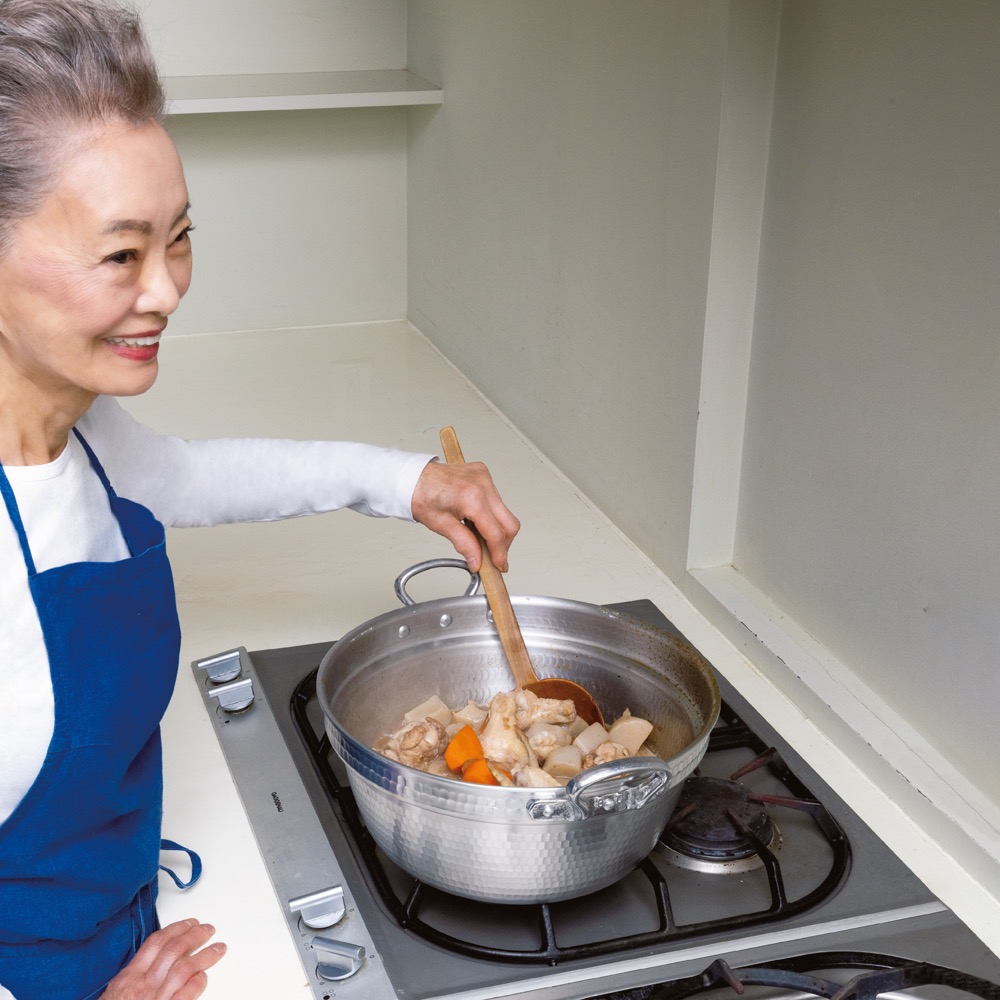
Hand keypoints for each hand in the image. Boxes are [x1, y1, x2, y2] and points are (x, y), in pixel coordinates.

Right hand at [100, 919, 225, 999]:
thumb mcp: (116, 992)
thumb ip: (135, 975)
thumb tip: (155, 961)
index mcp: (129, 977)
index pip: (156, 942)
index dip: (177, 928)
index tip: (190, 923)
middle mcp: (143, 985)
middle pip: (174, 950)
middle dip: (195, 936)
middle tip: (208, 930)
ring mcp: (156, 999)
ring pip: (184, 968)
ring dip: (205, 955)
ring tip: (218, 949)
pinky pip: (186, 994)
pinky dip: (197, 983)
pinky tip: (204, 977)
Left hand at [411, 460, 519, 571]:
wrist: (412, 477)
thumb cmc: (420, 496)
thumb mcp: (441, 525)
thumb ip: (464, 544)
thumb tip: (477, 560)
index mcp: (472, 497)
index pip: (496, 533)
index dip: (499, 553)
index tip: (499, 565)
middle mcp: (483, 485)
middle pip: (509, 523)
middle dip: (503, 543)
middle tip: (493, 556)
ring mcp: (485, 478)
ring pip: (505, 512)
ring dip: (496, 529)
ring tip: (478, 536)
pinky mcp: (484, 475)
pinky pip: (497, 500)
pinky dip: (491, 514)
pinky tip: (476, 520)